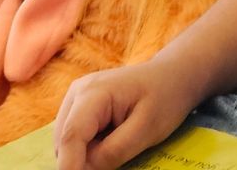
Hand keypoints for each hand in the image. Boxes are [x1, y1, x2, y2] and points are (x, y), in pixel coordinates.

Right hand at [54, 59, 197, 169]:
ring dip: (84, 155)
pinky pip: (74, 138)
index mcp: (93, 92)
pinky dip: (88, 148)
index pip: (71, 136)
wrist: (172, 76)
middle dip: (80, 161)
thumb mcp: (145, 130)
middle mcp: (77, 92)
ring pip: (66, 142)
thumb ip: (112, 153)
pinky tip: (111, 139)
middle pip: (64, 141)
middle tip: (118, 157)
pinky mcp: (79, 107)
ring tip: (119, 143)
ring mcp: (76, 98)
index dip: (70, 167)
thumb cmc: (164, 98)